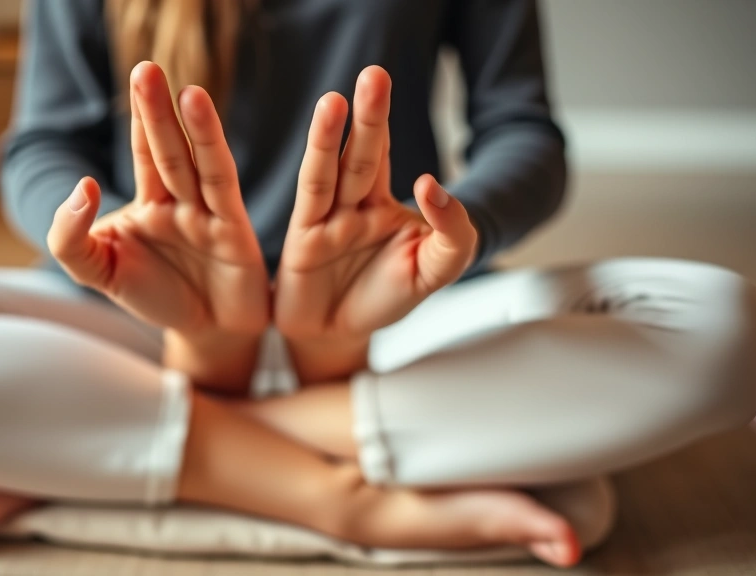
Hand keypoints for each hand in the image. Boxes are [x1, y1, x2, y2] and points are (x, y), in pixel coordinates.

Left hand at [47, 62, 268, 386]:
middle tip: (147, 69)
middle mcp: (182, 201)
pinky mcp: (235, 234)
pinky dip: (215, 170)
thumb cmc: (153, 297)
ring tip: (188, 93)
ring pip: (198, 166)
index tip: (139, 74)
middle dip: (157, 111)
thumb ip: (71, 237)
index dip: (142, 116)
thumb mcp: (99, 272)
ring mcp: (210, 215)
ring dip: (195, 130)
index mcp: (152, 202)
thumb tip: (82, 185)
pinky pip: (225, 194)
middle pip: (167, 149)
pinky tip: (209, 146)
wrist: (204, 335)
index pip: (145, 151)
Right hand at [275, 66, 477, 381]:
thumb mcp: (436, 270)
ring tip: (334, 101)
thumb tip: (431, 185)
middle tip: (373, 75)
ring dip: (330, 138)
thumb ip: (452, 232)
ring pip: (331, 173)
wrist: (341, 336)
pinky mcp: (303, 244)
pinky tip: (324, 162)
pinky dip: (321, 186)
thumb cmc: (386, 296)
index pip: (382, 153)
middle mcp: (350, 204)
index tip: (382, 83)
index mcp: (378, 201)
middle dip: (368, 115)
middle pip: (362, 153)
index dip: (382, 121)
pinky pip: (310, 206)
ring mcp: (325, 221)